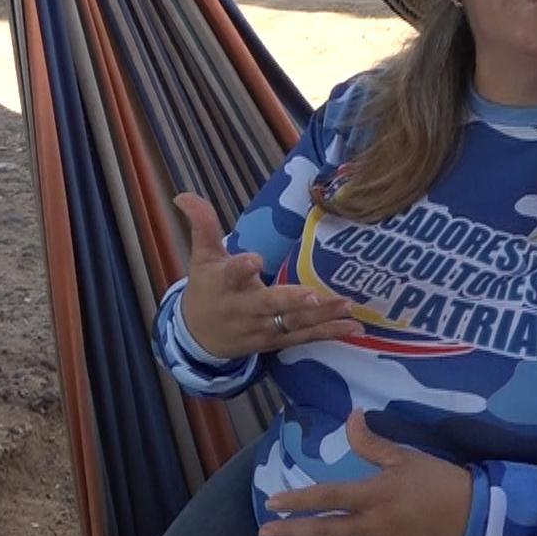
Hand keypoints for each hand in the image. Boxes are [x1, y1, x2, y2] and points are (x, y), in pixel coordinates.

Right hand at [173, 193, 360, 359]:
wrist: (198, 338)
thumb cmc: (206, 289)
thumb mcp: (202, 256)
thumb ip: (202, 224)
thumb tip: (182, 194)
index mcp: (224, 285)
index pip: (232, 274)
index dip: (242, 268)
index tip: (255, 260)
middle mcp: (244, 309)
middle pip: (268, 305)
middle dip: (290, 301)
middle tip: (313, 295)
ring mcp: (262, 328)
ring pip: (292, 323)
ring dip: (321, 316)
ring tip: (347, 305)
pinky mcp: (276, 341)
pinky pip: (304, 337)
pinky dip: (329, 333)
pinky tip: (354, 327)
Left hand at [258, 411, 473, 535]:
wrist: (475, 517)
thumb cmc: (439, 481)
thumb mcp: (406, 457)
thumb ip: (372, 442)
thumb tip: (351, 416)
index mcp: (374, 495)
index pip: (327, 498)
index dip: (297, 501)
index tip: (272, 502)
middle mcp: (372, 525)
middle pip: (322, 532)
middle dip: (290, 533)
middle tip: (264, 533)